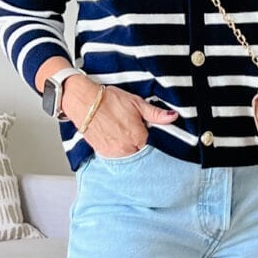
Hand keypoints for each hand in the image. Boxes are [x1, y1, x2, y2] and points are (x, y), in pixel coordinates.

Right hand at [61, 75, 177, 155]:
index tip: (149, 133)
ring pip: (129, 156)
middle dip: (141, 146)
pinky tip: (117, 139)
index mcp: (139, 137)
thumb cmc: (108, 100)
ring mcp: (115, 153)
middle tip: (134, 133)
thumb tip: (173, 116)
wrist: (84, 102)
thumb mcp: (136, 103)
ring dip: (130, 149)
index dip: (153, 140)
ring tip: (124, 135)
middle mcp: (127, 148)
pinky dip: (119, 151)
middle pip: (142, 153)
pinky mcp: (104, 154)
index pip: (154, 146)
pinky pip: (117, 157)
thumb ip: (156, 114)